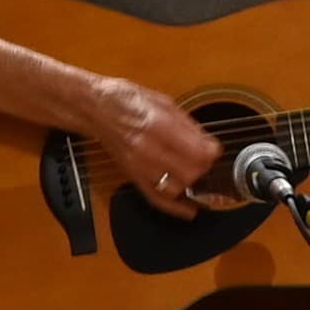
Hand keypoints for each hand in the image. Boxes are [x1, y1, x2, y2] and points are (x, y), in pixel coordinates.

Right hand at [89, 78, 232, 214]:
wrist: (97, 108)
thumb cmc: (129, 100)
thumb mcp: (165, 103)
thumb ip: (188, 126)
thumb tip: (208, 145)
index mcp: (159, 125)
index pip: (197, 151)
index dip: (211, 152)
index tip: (213, 149)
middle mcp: (148, 149)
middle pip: (190, 173)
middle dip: (202, 167)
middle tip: (202, 158)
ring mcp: (139, 165)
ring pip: (176, 188)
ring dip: (190, 183)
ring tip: (193, 172)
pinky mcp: (132, 176)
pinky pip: (156, 199)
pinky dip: (175, 207)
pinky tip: (189, 209)